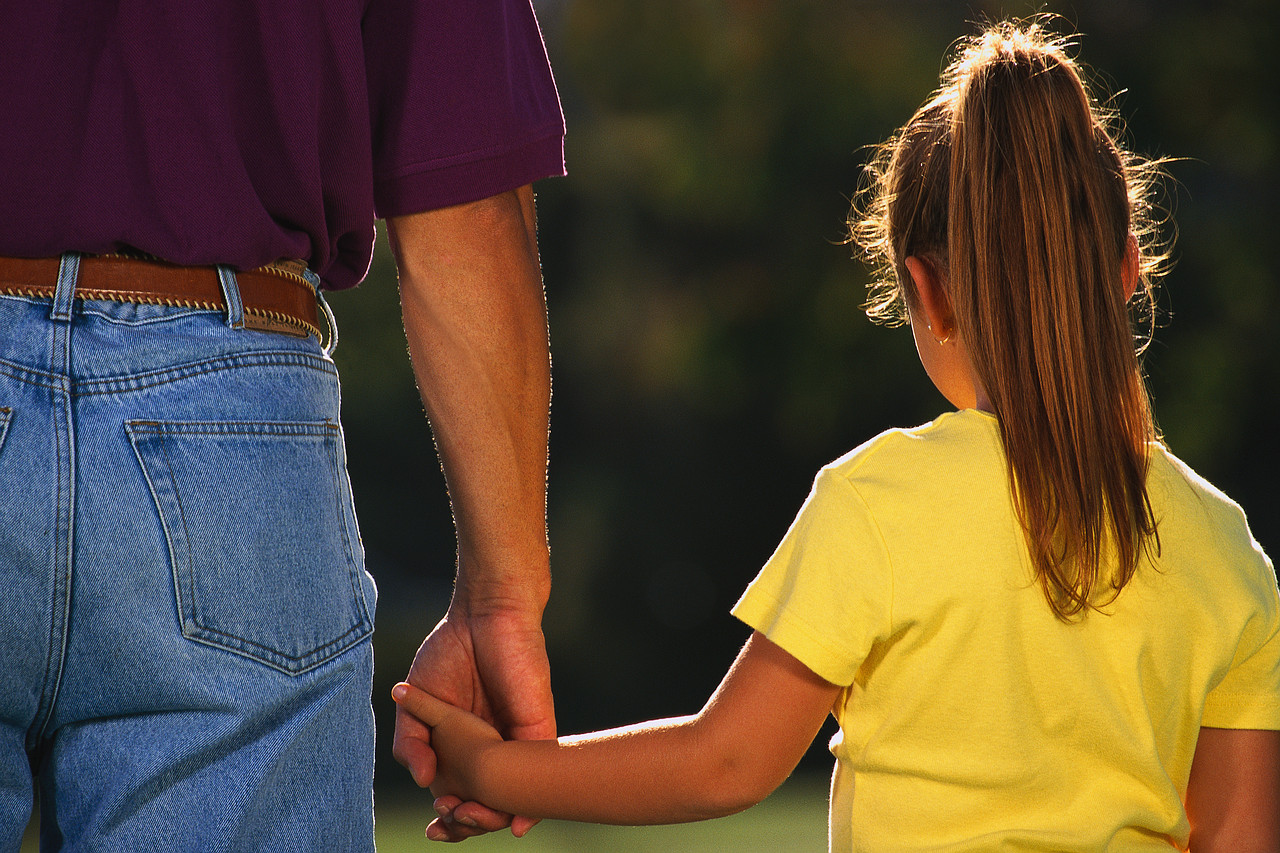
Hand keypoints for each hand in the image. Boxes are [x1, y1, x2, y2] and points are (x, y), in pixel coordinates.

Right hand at [392, 603, 554, 840]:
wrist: (482, 616)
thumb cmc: (449, 654)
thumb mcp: (414, 703)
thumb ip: (411, 743)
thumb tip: (424, 781)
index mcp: (462, 749)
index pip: (458, 797)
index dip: (448, 820)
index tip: (432, 827)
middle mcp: (491, 751)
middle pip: (486, 805)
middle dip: (469, 825)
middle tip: (449, 821)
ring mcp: (516, 743)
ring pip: (514, 797)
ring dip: (494, 818)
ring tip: (470, 817)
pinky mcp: (537, 729)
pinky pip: (543, 773)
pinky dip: (533, 804)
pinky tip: (518, 824)